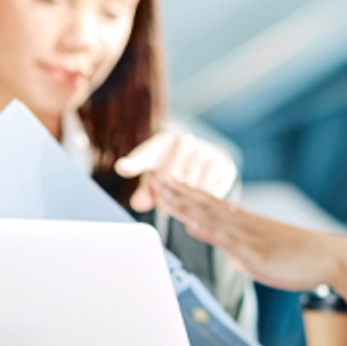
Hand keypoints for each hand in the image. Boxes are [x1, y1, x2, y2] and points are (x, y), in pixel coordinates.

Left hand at [115, 131, 237, 211]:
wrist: (204, 163)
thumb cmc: (172, 172)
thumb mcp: (155, 180)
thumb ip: (145, 192)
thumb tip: (139, 203)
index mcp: (162, 142)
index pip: (145, 155)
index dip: (132, 163)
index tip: (122, 168)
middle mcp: (185, 141)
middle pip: (169, 178)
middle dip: (166, 196)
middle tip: (166, 203)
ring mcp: (206, 151)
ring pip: (191, 187)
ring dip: (185, 202)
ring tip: (182, 202)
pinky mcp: (224, 165)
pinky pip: (210, 192)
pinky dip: (203, 203)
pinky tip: (197, 204)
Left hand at [154, 177, 346, 291]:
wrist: (331, 258)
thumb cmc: (302, 260)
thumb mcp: (266, 258)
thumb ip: (246, 255)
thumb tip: (234, 258)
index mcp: (245, 224)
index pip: (208, 203)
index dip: (184, 192)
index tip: (163, 181)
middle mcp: (244, 224)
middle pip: (203, 203)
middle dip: (175, 190)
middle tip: (150, 174)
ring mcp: (249, 235)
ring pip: (210, 215)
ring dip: (183, 202)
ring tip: (161, 188)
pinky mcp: (255, 251)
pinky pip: (228, 238)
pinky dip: (207, 228)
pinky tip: (190, 221)